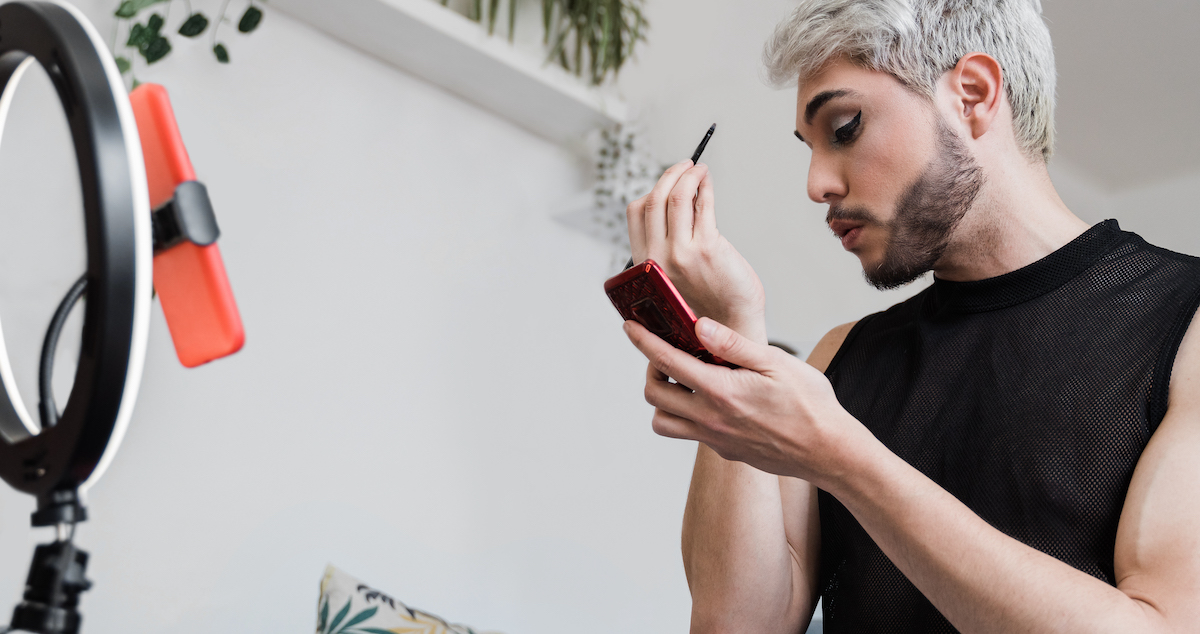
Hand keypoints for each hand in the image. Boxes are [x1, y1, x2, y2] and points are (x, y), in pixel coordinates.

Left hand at [624, 316, 859, 483]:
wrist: (829, 452)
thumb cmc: (810, 405)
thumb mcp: (776, 363)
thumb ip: (733, 345)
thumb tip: (699, 326)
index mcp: (721, 392)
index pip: (667, 362)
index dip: (643, 341)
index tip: (629, 327)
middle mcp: (710, 419)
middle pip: (653, 395)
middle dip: (650, 369)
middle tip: (667, 353)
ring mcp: (715, 439)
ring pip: (663, 422)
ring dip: (663, 399)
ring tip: (684, 380)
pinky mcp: (724, 452)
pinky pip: (689, 433)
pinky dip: (686, 414)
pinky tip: (711, 398)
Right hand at [626, 161, 765, 340]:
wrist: (732, 329)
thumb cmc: (710, 304)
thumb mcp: (676, 276)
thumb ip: (670, 247)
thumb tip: (680, 203)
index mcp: (644, 264)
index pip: (637, 213)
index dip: (652, 190)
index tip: (669, 181)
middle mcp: (656, 258)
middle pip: (654, 199)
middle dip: (670, 174)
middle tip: (686, 165)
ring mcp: (680, 253)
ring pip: (677, 197)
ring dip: (688, 175)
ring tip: (699, 169)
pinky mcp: (707, 249)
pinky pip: (702, 205)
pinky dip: (704, 186)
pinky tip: (708, 182)